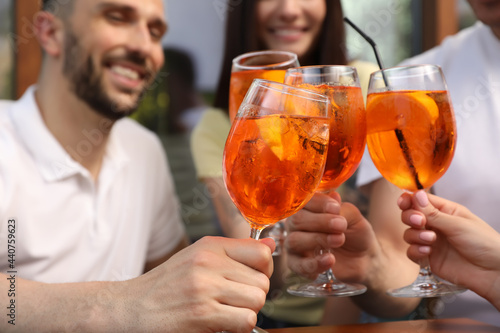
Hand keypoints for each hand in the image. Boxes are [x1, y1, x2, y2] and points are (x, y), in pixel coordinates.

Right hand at [120, 236, 274, 332]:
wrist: (129, 309)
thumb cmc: (164, 286)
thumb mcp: (197, 258)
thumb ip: (236, 251)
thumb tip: (271, 245)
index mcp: (209, 247)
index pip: (261, 253)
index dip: (264, 270)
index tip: (251, 280)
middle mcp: (208, 263)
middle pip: (262, 281)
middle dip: (253, 296)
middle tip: (233, 302)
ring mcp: (205, 288)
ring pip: (257, 301)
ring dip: (247, 312)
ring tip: (227, 312)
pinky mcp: (202, 314)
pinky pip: (245, 320)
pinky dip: (239, 327)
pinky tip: (221, 324)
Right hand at [286, 191, 377, 282]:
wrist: (363, 259)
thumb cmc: (355, 233)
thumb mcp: (354, 217)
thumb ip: (342, 209)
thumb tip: (333, 197)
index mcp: (308, 208)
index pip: (303, 201)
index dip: (318, 203)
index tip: (336, 208)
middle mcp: (297, 224)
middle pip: (296, 220)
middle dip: (320, 222)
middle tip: (341, 226)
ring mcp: (294, 244)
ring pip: (294, 240)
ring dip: (318, 240)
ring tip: (339, 241)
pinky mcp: (297, 264)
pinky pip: (297, 265)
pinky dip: (313, 263)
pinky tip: (330, 260)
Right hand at [398, 190, 499, 302]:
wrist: (493, 273)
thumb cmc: (484, 244)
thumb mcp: (458, 224)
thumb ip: (433, 213)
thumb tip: (415, 195)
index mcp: (445, 211)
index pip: (420, 201)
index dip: (409, 200)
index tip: (403, 203)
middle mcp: (436, 225)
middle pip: (410, 216)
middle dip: (410, 217)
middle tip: (420, 222)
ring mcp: (431, 242)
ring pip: (409, 234)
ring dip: (415, 235)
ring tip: (431, 240)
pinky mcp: (428, 259)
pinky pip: (412, 252)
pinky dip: (416, 251)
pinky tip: (427, 252)